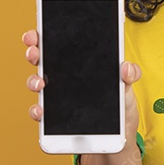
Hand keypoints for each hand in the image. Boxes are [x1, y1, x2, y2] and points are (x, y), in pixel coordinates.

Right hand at [22, 29, 142, 147]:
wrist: (119, 133)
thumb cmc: (120, 102)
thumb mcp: (127, 85)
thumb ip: (129, 74)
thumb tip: (126, 67)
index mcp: (79, 62)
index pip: (58, 42)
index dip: (44, 34)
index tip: (38, 31)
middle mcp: (63, 75)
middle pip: (42, 58)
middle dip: (33, 51)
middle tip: (34, 51)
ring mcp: (57, 95)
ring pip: (37, 82)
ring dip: (33, 81)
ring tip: (40, 84)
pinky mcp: (55, 116)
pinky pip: (41, 111)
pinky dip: (37, 110)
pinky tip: (41, 110)